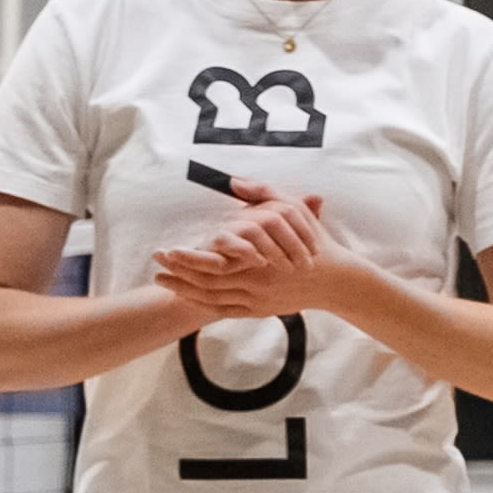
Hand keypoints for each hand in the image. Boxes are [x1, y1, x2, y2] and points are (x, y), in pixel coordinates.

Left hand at [155, 182, 344, 322]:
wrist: (337, 279)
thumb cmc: (314, 241)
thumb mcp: (292, 209)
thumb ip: (263, 193)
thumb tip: (233, 181)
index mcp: (260, 257)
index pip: (215, 260)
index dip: (187, 258)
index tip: (166, 250)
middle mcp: (256, 281)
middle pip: (208, 282)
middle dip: (178, 273)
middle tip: (155, 264)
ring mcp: (257, 299)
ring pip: (213, 298)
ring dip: (184, 290)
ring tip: (160, 281)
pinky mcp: (260, 310)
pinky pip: (225, 310)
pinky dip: (203, 305)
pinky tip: (185, 296)